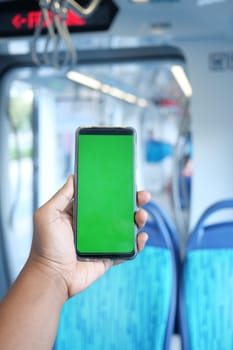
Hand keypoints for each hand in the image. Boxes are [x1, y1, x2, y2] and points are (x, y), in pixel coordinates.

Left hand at [30, 175, 149, 298]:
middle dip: (133, 202)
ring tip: (142, 216)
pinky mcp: (109, 256)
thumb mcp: (48, 215)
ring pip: (126, 228)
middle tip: (143, 195)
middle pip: (119, 210)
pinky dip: (138, 243)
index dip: (115, 190)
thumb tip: (74, 177)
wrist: (51, 277)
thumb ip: (61, 196)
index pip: (102, 198)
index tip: (127, 182)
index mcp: (81, 213)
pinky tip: (142, 237)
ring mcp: (103, 241)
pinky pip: (127, 249)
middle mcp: (94, 226)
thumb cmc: (45, 246)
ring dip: (138, 220)